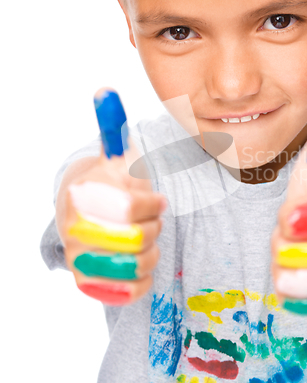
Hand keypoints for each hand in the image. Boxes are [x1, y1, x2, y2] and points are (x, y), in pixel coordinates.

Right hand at [57, 88, 165, 305]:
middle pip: (137, 239)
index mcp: (80, 196)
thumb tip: (105, 91)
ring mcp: (79, 260)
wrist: (85, 219)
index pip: (129, 207)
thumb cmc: (108, 186)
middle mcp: (73, 231)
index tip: (158, 199)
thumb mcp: (112, 158)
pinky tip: (142, 261)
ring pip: (137, 265)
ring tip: (148, 240)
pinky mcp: (90, 286)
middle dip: (153, 227)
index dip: (151, 204)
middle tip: (153, 220)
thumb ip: (112, 129)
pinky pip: (130, 290)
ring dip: (152, 250)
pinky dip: (145, 277)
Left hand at [271, 93, 306, 314]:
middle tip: (293, 226)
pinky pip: (289, 296)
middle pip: (290, 250)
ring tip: (295, 245)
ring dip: (283, 258)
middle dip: (284, 237)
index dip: (299, 218)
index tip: (289, 216)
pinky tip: (293, 266)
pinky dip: (286, 283)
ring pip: (286, 273)